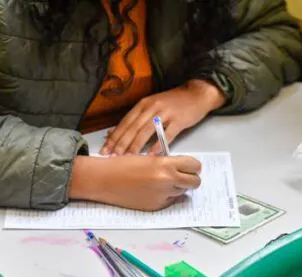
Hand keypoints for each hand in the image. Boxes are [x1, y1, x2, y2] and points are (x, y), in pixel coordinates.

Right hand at [69, 155, 201, 210]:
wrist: (104, 180)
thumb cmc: (122, 165)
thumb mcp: (149, 158)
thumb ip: (167, 162)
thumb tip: (181, 167)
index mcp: (165, 165)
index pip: (194, 166)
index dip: (192, 166)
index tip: (189, 166)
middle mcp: (167, 181)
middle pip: (195, 182)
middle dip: (190, 178)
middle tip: (182, 175)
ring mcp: (162, 196)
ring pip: (183, 192)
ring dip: (178, 187)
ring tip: (163, 181)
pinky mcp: (156, 206)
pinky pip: (170, 201)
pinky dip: (166, 196)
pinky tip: (153, 190)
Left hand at [101, 79, 225, 155]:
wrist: (196, 94)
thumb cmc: (173, 102)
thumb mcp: (151, 105)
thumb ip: (135, 118)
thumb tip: (114, 131)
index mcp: (143, 104)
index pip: (125, 122)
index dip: (114, 137)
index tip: (105, 149)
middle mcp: (152, 107)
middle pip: (133, 128)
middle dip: (121, 143)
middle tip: (112, 156)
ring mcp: (165, 113)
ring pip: (146, 131)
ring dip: (135, 145)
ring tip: (127, 157)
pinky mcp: (178, 120)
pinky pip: (166, 135)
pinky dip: (158, 145)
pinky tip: (151, 155)